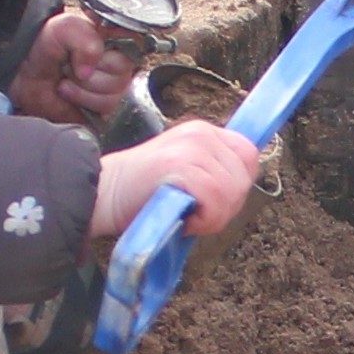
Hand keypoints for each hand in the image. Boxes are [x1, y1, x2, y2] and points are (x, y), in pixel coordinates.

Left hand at [11, 6, 144, 128]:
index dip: (109, 53)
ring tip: (67, 79)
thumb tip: (90, 70)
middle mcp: (119, 66)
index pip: (135, 47)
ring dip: (81, 89)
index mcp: (117, 40)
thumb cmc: (46, 45)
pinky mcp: (103, 111)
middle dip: (89, 73)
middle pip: (121, 76)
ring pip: (112, 97)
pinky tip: (70, 95)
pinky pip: (104, 113)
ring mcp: (113, 90)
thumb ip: (86, 40)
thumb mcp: (65, 27)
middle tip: (72, 65)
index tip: (91, 51)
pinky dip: (81, 103)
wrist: (25, 70)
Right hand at [91, 117, 258, 241]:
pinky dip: (204, 220)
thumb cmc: (142, 194)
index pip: (249, 155)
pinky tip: (184, 219)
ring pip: (231, 192)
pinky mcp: (180, 165)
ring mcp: (192, 147)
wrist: (103, 194)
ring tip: (186, 215)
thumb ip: (214, 173)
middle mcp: (201, 134)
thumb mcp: (186, 174)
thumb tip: (241, 188)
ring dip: (213, 216)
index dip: (238, 185)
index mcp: (204, 133)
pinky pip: (215, 199)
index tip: (213, 201)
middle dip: (226, 206)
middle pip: (243, 178)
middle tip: (196, 213)